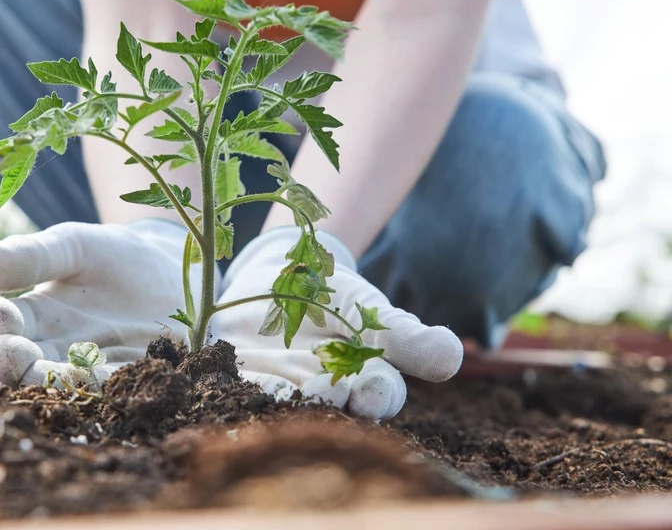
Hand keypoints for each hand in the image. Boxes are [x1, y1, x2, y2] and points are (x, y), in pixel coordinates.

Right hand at [0, 219, 199, 387]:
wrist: (173, 270)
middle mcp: (57, 351)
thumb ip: (26, 257)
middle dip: (17, 363)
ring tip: (60, 375)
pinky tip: (118, 382)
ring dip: (63, 383)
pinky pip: (120, 386)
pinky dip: (116, 387)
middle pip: (26, 366)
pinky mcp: (135, 376)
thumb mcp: (70, 247)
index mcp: (34, 317)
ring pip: (70, 384)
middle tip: (12, 354)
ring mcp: (95, 368)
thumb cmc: (111, 257)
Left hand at [208, 228, 462, 419]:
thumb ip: (403, 335)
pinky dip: (238, 389)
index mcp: (365, 383)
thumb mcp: (369, 308)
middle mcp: (325, 398)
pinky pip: (238, 390)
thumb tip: (451, 357)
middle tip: (325, 392)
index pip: (379, 396)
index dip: (377, 394)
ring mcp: (281, 392)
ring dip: (280, 401)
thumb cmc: (336, 297)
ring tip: (276, 390)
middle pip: (331, 409)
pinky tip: (237, 382)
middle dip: (327, 401)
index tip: (374, 389)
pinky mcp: (239, 381)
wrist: (277, 279)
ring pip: (284, 405)